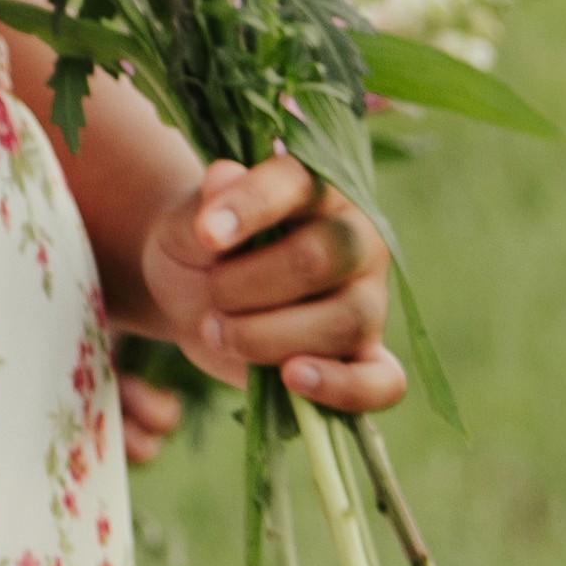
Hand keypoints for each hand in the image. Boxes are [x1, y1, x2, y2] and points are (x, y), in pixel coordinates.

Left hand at [134, 149, 401, 414]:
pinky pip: (381, 381)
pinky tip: (292, 378)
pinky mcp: (364, 357)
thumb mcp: (184, 224)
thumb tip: (223, 177)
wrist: (197, 298)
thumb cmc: (199, 250)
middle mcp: (356, 240)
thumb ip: (202, 205)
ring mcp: (367, 300)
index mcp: (316, 190)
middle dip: (244, 285)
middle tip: (210, 295)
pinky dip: (342, 388)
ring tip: (218, 331)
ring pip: (343, 322)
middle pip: (319, 259)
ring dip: (264, 336)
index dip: (250, 206)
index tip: (204, 234)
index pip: (296, 184)